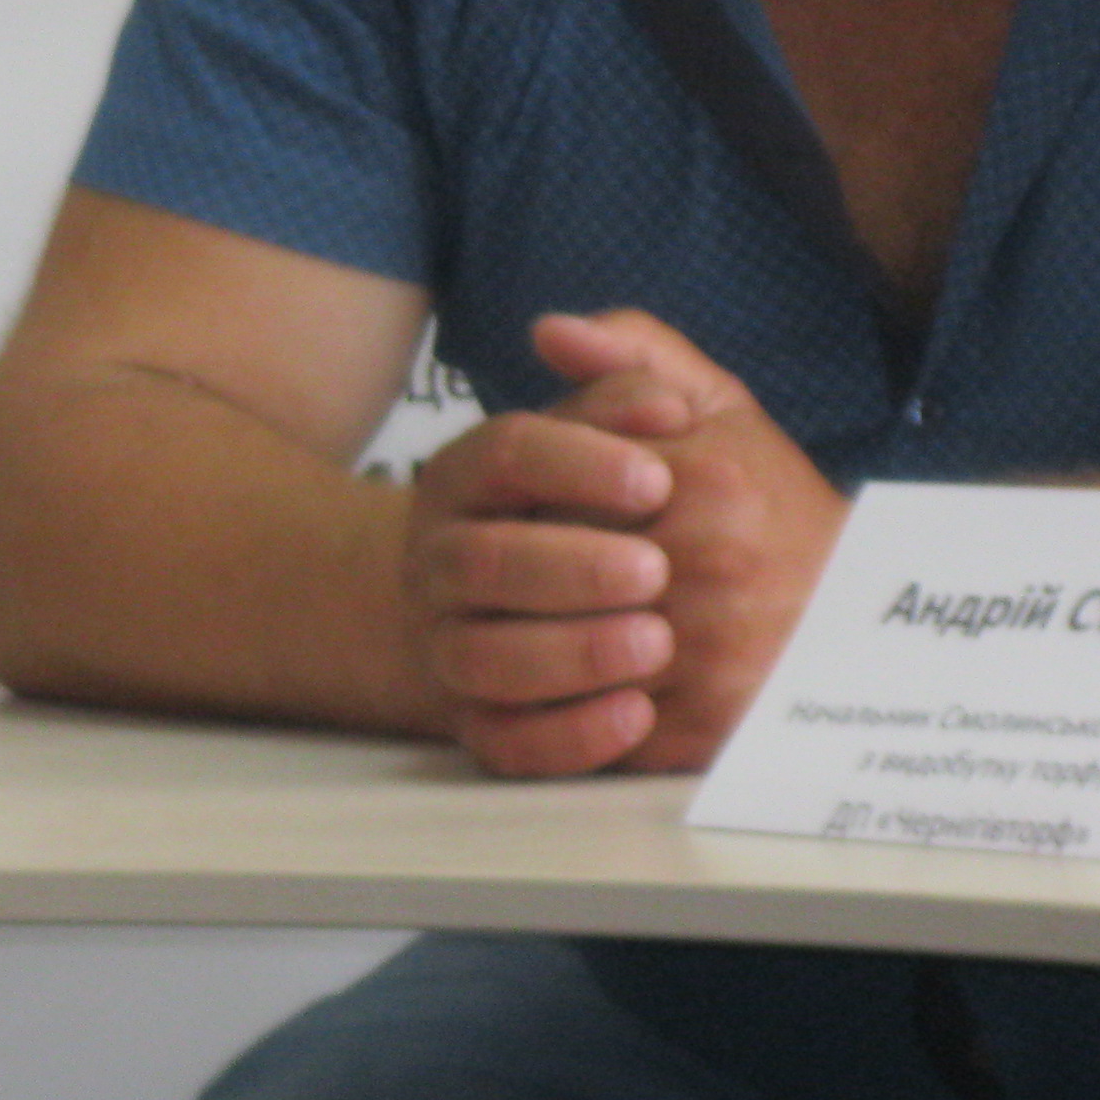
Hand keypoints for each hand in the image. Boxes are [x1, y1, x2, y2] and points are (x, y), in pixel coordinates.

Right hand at [396, 392, 683, 778]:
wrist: (538, 600)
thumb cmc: (598, 500)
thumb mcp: (613, 425)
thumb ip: (619, 373)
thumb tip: (596, 356)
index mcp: (465, 477)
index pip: (503, 454)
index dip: (577, 463)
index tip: (659, 477)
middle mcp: (440, 560)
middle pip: (481, 562)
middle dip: (570, 567)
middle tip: (657, 570)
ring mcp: (450, 644)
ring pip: (480, 658)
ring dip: (568, 653)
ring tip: (655, 643)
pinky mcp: (479, 721)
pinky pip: (505, 743)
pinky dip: (567, 737)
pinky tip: (636, 716)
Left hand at [530, 309, 850, 770]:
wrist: (856, 607)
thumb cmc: (768, 497)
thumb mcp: (717, 403)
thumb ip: (633, 354)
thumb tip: (548, 331)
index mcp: (709, 479)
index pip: (558, 481)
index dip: (533, 494)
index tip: (539, 501)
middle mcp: (712, 567)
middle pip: (552, 564)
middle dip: (526, 564)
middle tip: (525, 563)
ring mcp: (709, 655)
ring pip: (563, 645)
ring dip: (533, 634)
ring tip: (538, 616)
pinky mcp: (704, 728)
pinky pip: (593, 718)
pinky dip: (565, 701)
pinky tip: (564, 673)